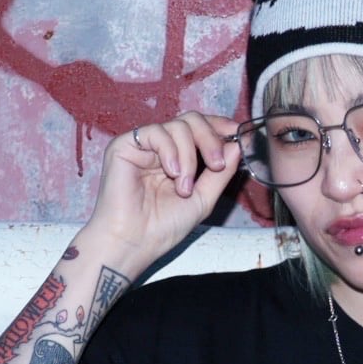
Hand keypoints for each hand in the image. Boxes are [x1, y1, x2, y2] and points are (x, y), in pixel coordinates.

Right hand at [80, 109, 242, 275]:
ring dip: (189, 156)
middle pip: (192, 120)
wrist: (133, 243)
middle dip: (210, 139)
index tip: (237, 136)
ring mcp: (142, 145)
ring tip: (184, 186)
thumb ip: (220, 173)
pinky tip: (171, 174)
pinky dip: (171, 152)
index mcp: (177, 158)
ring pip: (178, 126)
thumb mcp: (203, 199)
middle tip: (217, 165)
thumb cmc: (162, 227)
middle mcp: (159, 148)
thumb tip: (238, 145)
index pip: (200, 129)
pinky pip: (156, 132)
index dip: (219, 128)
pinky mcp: (124, 145)